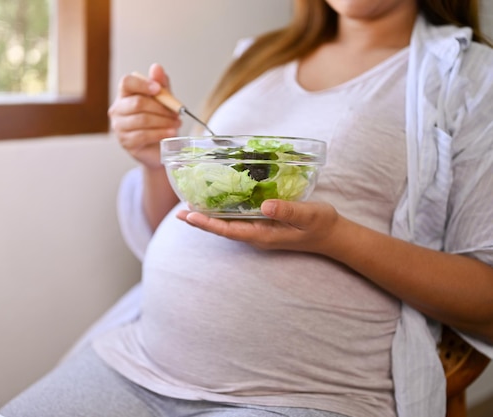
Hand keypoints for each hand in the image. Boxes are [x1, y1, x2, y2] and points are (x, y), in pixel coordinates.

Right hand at [108, 63, 181, 167]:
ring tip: (176, 124)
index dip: (142, 84)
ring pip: (142, 119)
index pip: (126, 83)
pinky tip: (170, 133)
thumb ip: (161, 84)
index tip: (158, 89)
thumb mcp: (164, 100)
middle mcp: (118, 109)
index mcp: (125, 94)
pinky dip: (160, 133)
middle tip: (177, 113)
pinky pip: (143, 135)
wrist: (159, 146)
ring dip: (164, 121)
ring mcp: (119, 126)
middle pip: (137, 103)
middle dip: (161, 108)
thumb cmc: (159, 120)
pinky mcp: (126, 142)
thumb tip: (156, 67)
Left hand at [176, 199, 341, 253]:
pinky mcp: (263, 225)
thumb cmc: (322, 225)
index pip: (228, 230)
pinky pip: (238, 219)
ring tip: (190, 204)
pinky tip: (217, 202)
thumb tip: (266, 205)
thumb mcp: (309, 215)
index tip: (188, 216)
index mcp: (263, 235)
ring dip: (209, 216)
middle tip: (178, 209)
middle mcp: (257, 235)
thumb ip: (289, 211)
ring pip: (228, 224)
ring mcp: (259, 231)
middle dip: (201, 219)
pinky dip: (224, 212)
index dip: (207, 223)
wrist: (333, 236)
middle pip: (222, 228)